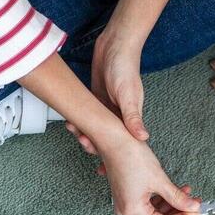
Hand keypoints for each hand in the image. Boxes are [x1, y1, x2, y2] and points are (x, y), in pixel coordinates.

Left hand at [66, 36, 147, 155]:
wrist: (115, 46)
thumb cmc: (125, 69)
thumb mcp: (128, 95)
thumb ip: (133, 117)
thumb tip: (143, 139)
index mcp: (129, 120)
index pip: (122, 146)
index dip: (112, 158)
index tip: (103, 169)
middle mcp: (118, 117)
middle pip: (106, 141)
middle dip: (93, 146)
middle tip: (83, 142)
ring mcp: (106, 110)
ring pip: (94, 130)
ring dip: (83, 133)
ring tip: (73, 129)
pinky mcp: (96, 101)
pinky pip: (87, 118)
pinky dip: (79, 122)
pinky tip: (70, 123)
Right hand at [97, 134, 198, 214]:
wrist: (113, 140)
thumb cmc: (130, 157)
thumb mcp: (159, 179)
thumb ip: (177, 197)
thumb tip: (192, 207)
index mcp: (133, 211)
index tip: (196, 211)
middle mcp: (127, 210)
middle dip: (178, 210)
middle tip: (194, 202)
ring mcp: (126, 202)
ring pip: (155, 210)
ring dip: (171, 203)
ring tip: (186, 193)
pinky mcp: (127, 194)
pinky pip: (148, 201)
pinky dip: (162, 197)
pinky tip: (174, 190)